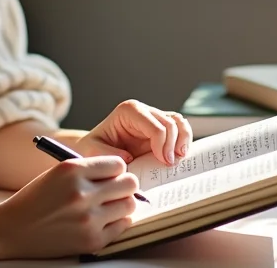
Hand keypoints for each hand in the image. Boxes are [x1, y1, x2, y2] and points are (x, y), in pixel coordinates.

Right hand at [0, 156, 138, 257]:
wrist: (13, 228)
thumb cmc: (37, 198)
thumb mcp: (59, 172)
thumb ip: (89, 169)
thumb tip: (124, 171)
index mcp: (72, 170)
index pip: (118, 164)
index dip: (116, 169)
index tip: (111, 175)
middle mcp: (82, 193)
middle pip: (129, 184)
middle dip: (124, 185)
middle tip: (115, 190)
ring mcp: (88, 219)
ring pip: (129, 205)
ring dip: (121, 204)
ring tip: (107, 205)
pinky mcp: (92, 241)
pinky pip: (123, 226)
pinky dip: (116, 222)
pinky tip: (101, 220)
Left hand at [75, 99, 192, 165]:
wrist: (95, 147)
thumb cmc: (93, 147)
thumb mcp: (92, 150)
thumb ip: (108, 154)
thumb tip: (129, 158)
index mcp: (128, 111)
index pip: (155, 125)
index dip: (163, 144)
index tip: (163, 162)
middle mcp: (143, 111)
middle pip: (170, 123)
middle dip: (173, 145)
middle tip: (169, 164)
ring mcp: (154, 118)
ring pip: (179, 122)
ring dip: (183, 140)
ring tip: (179, 158)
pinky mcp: (161, 128)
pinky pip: (180, 129)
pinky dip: (184, 141)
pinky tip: (179, 155)